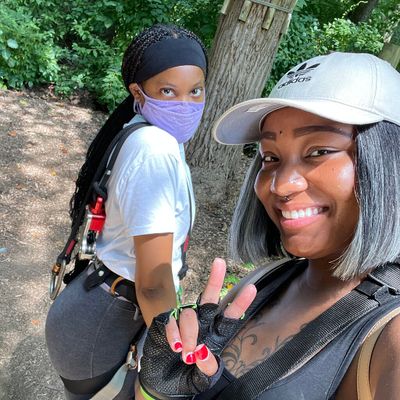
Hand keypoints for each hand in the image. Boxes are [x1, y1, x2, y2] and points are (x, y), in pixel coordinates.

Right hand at [139, 258, 256, 399]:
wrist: (161, 383)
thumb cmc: (186, 377)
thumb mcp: (201, 379)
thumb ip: (206, 369)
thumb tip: (203, 353)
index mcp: (215, 334)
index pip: (230, 316)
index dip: (240, 303)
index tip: (252, 288)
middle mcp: (201, 323)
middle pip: (210, 298)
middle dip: (215, 279)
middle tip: (220, 262)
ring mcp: (183, 321)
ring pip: (190, 313)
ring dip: (190, 333)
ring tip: (186, 353)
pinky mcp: (166, 322)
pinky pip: (172, 320)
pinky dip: (174, 334)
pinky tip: (175, 346)